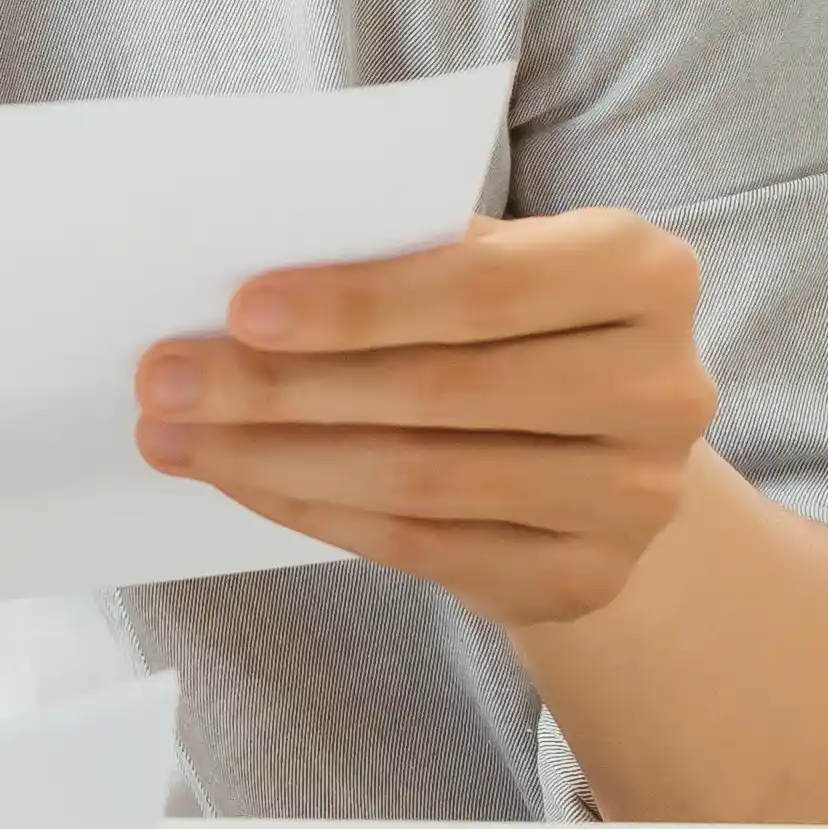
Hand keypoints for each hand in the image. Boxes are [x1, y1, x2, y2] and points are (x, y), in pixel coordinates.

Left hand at [134, 209, 720, 632]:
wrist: (601, 451)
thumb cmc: (517, 328)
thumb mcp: (491, 263)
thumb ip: (408, 252)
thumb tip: (249, 271)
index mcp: (644, 273)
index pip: (485, 287)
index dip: (357, 302)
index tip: (239, 308)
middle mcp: (663, 387)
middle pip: (442, 389)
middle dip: (283, 385)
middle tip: (164, 379)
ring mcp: (636, 496)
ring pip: (422, 477)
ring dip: (275, 457)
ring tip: (174, 436)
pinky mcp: (587, 577)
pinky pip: (421, 546)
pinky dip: (315, 510)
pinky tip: (241, 482)